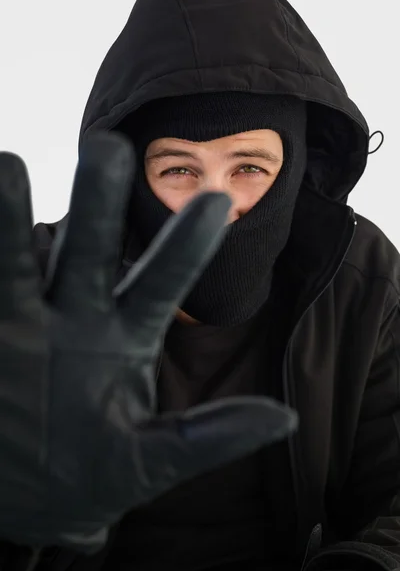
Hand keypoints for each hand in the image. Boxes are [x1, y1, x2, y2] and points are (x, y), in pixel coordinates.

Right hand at [0, 132, 296, 553]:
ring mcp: (20, 319)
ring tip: (6, 167)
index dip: (186, 246)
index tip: (218, 203)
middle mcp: (74, 313)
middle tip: (109, 147)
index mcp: (124, 335)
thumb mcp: (152, 460)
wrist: (25, 501)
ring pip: (20, 257)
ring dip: (11, 216)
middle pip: (89, 251)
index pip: (160, 282)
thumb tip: (286, 419)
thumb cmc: (94, 476)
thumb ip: (212, 439)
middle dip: (97, 204)